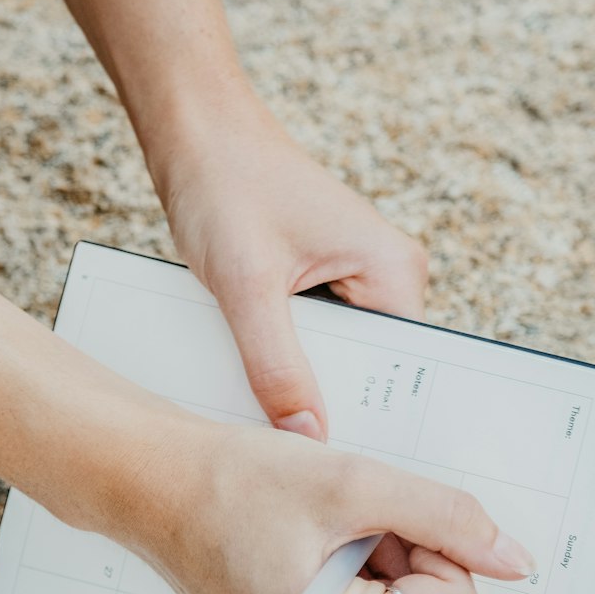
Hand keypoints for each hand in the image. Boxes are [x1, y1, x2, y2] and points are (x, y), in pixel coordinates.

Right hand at [123, 413, 534, 593]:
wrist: (158, 489)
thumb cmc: (235, 482)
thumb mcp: (355, 482)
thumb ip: (448, 517)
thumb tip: (516, 560)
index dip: (436, 548)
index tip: (381, 516)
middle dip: (423, 573)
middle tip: (364, 530)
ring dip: (398, 584)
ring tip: (337, 543)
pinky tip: (324, 560)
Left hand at [151, 91, 427, 441]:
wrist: (194, 130)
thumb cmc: (226, 184)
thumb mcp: (247, 287)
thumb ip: (277, 367)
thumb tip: (307, 440)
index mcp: (393, 272)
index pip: (401, 371)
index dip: (367, 417)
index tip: (335, 462)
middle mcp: (386, 277)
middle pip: (369, 371)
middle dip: (329, 402)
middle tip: (289, 447)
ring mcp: (354, 281)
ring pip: (335, 359)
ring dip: (300, 380)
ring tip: (266, 408)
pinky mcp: (321, 283)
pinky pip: (312, 340)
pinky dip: (283, 358)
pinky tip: (254, 374)